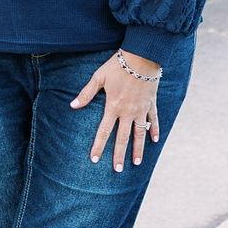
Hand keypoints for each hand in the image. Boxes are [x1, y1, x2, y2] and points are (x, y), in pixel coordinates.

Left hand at [70, 49, 162, 172]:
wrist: (142, 57)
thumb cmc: (118, 66)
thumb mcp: (99, 77)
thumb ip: (86, 94)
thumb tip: (73, 105)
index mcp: (113, 107)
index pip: (104, 131)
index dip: (98, 146)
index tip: (95, 159)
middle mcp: (128, 112)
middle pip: (123, 138)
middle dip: (119, 155)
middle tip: (117, 170)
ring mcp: (142, 109)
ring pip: (140, 133)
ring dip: (138, 149)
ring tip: (137, 163)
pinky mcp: (151, 103)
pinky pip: (153, 120)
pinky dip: (154, 130)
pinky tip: (154, 140)